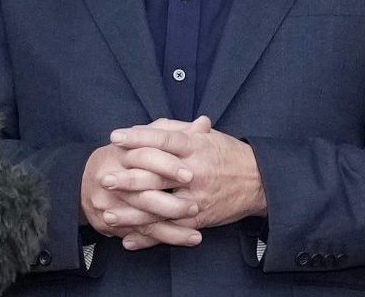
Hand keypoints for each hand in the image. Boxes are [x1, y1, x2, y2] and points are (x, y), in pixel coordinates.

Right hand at [80, 139, 200, 248]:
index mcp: (122, 152)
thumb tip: (205, 124)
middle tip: (196, 205)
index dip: (167, 165)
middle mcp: (112, 176)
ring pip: (143, 215)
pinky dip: (168, 237)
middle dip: (169, 200)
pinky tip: (189, 238)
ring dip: (172, 223)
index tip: (189, 175)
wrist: (86, 181)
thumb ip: (174, 132)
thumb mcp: (145, 138)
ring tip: (197, 229)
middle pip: (142, 189)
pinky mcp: (113, 223)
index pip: (145, 155)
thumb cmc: (125, 156)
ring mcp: (110, 202)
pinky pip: (142, 233)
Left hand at [110, 116, 265, 249]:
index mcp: (196, 147)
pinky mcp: (198, 218)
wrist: (259, 182)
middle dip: (128, 178)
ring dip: (132, 213)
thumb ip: (179, 130)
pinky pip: (171, 229)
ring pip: (160, 207)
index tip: (115, 137)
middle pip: (157, 175)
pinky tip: (129, 239)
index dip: (139, 137)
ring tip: (108, 214)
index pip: (164, 140)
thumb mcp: (208, 136)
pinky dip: (150, 236)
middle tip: (105, 179)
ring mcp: (196, 197)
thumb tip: (150, 125)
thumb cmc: (229, 155)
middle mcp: (194, 171)